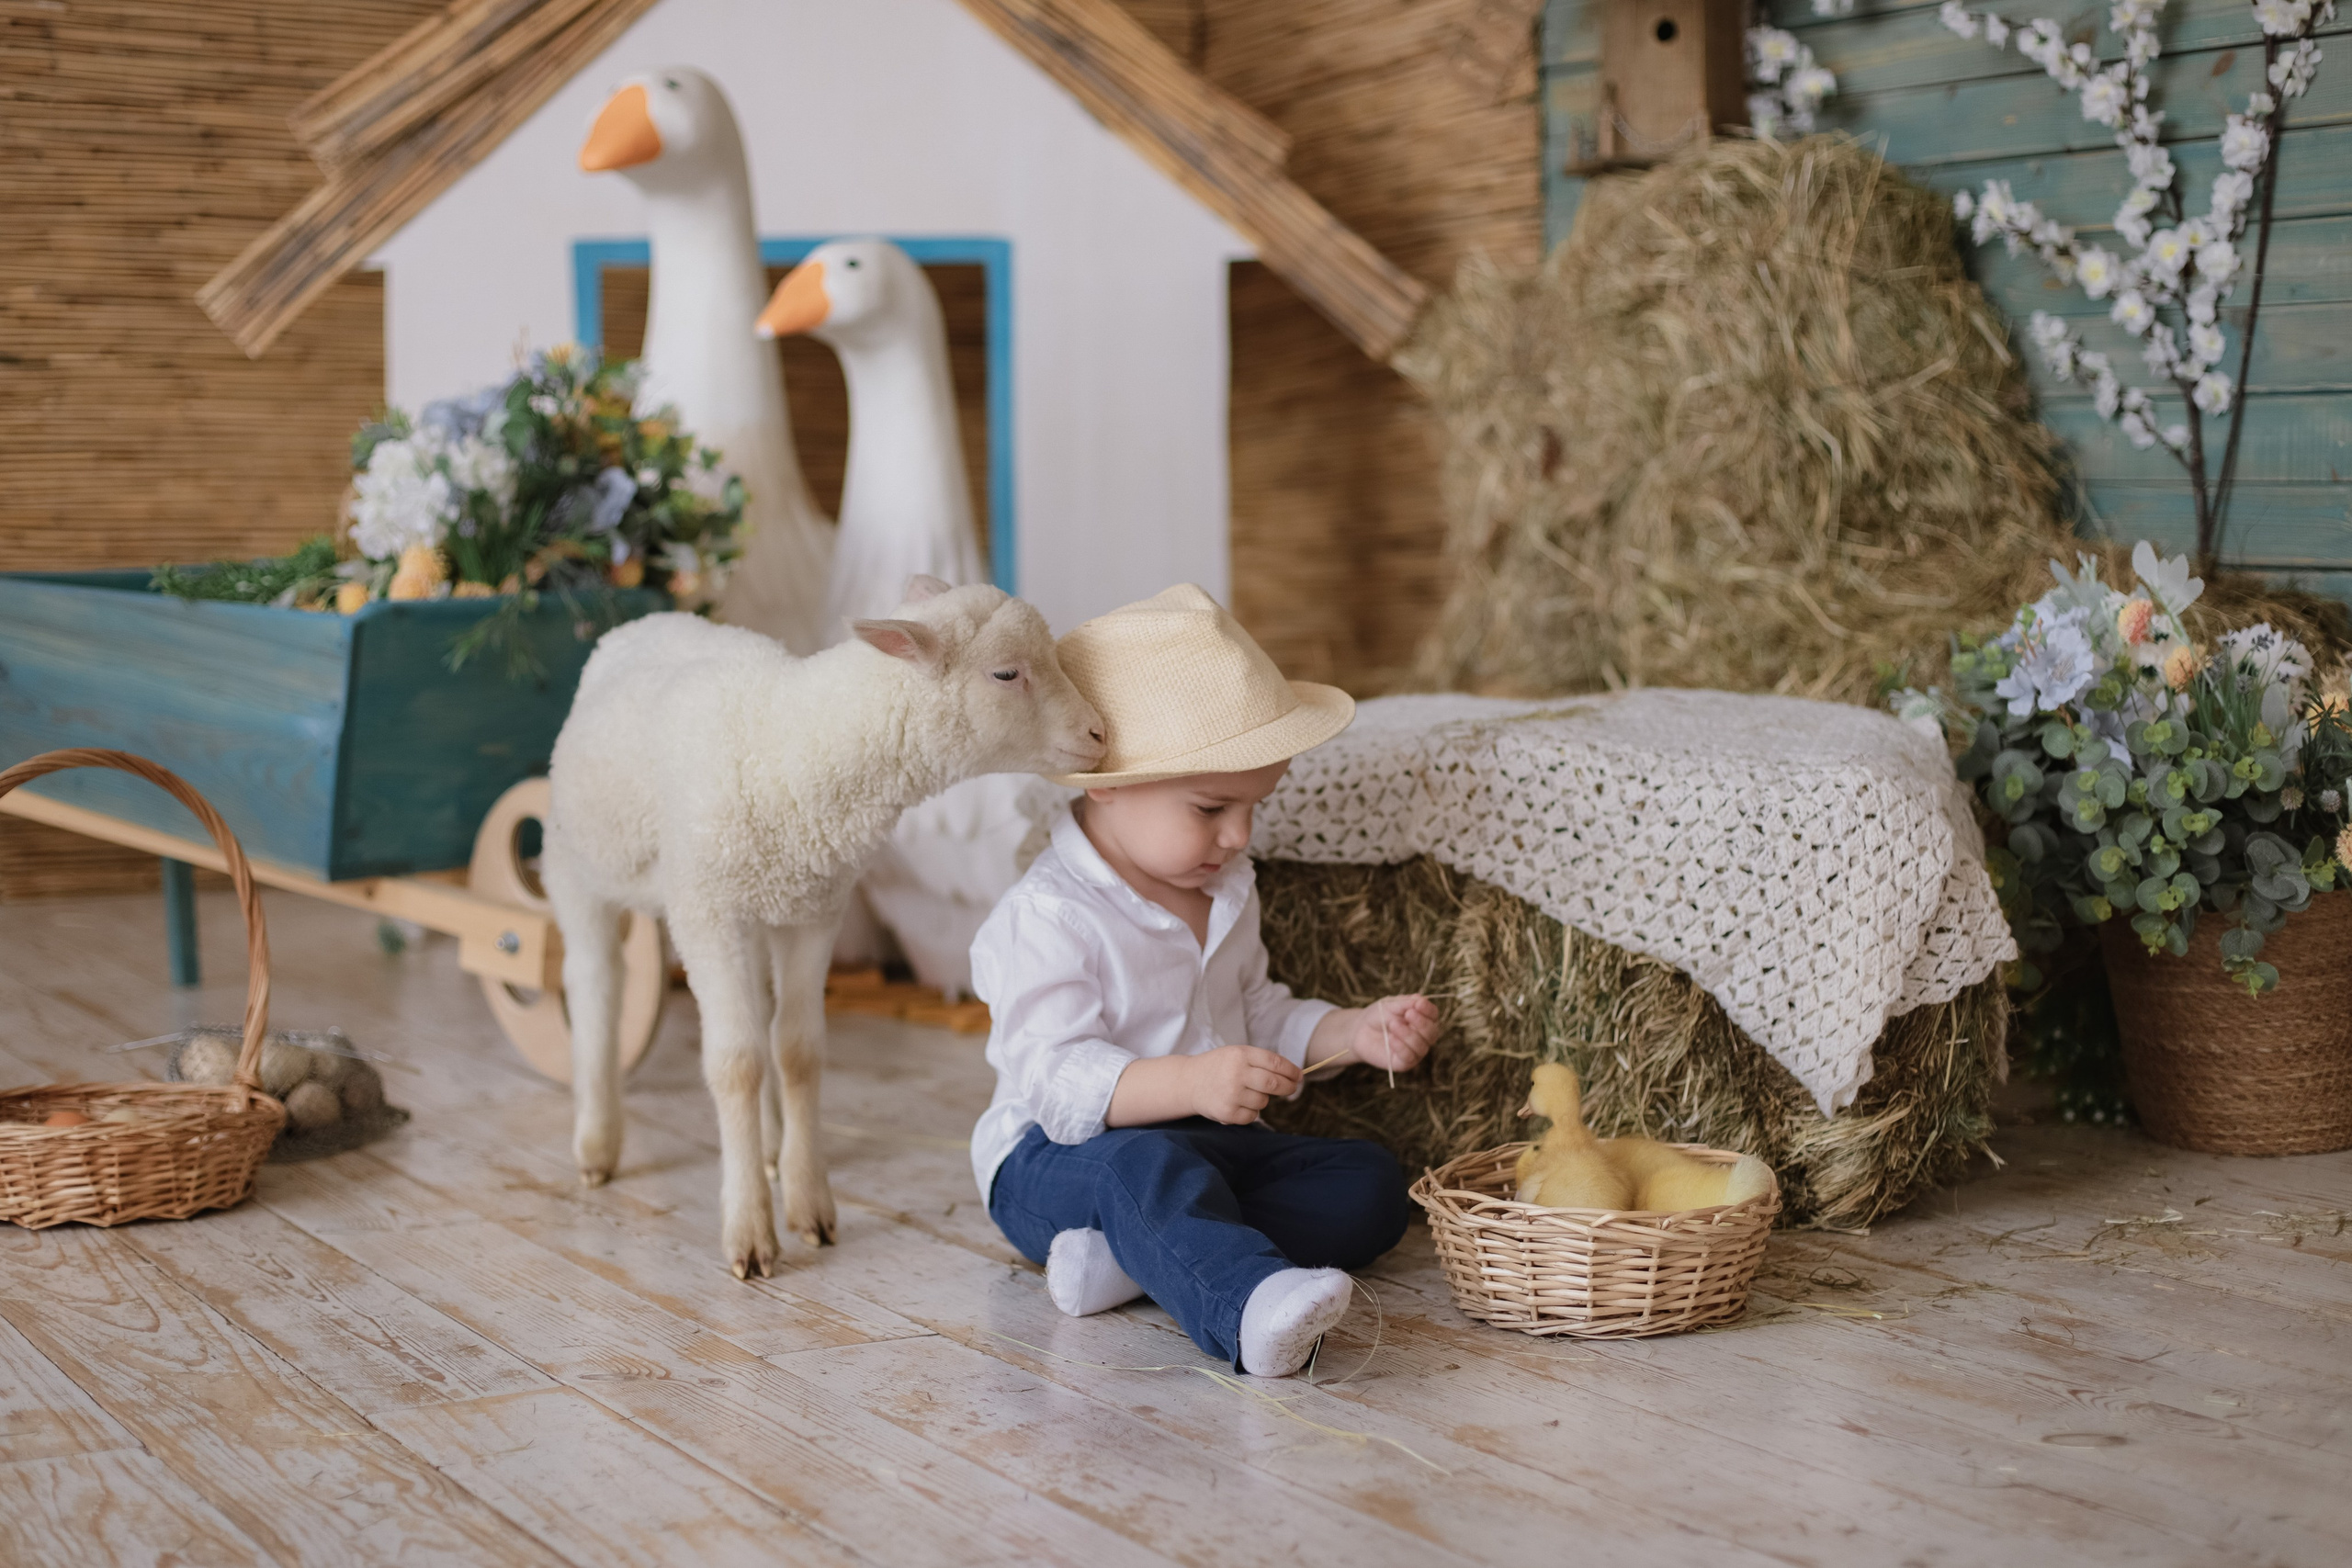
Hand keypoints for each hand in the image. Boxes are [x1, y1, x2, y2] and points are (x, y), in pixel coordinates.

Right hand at [1187, 1044, 1302, 1124]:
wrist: (1188, 1082)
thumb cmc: (1218, 1067)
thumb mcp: (1236, 1054)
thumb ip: (1262, 1062)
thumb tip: (1294, 1075)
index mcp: (1240, 1055)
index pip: (1275, 1063)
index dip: (1291, 1070)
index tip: (1299, 1076)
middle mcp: (1236, 1073)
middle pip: (1274, 1083)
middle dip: (1288, 1087)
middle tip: (1292, 1088)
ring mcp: (1231, 1094)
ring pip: (1264, 1101)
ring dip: (1263, 1099)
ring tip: (1247, 1093)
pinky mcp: (1227, 1112)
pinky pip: (1252, 1115)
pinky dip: (1251, 1112)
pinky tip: (1239, 1103)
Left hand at [1349, 995, 1439, 1071]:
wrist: (1360, 1030)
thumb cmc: (1378, 1015)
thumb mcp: (1390, 1005)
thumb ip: (1405, 1003)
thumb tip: (1421, 999)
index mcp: (1422, 1019)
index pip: (1433, 1015)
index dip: (1428, 1010)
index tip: (1419, 1004)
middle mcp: (1422, 1037)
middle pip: (1432, 1033)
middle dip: (1422, 1023)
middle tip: (1408, 1014)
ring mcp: (1415, 1051)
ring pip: (1421, 1046)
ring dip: (1408, 1034)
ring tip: (1393, 1024)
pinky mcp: (1404, 1063)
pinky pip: (1409, 1057)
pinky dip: (1401, 1047)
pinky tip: (1391, 1038)